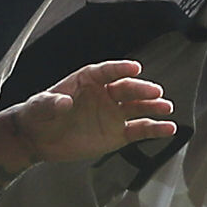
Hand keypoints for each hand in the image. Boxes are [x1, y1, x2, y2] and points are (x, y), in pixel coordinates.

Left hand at [0, 60, 176, 166]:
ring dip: (152, 107)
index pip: (106, 72)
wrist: (38, 139)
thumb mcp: (40, 106)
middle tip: (155, 91)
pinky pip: (139, 130)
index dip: (120, 69)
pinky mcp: (117, 134)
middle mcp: (105, 94)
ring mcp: (113, 114)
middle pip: (126, 89)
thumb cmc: (39, 115)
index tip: (134, 68)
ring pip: (137, 108)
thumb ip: (51, 102)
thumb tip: (63, 101)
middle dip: (141, 90)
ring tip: (166, 107)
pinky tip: (168, 128)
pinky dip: (154, 129)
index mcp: (87, 81)